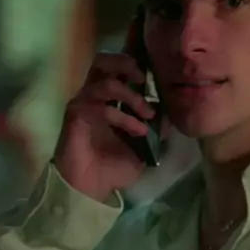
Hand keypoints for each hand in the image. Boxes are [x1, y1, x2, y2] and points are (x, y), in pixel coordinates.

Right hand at [54, 40, 155, 202]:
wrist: (91, 189)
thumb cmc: (113, 167)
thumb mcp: (144, 147)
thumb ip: (157, 129)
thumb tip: (173, 113)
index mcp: (108, 98)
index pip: (117, 67)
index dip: (135, 64)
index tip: (158, 75)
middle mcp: (93, 96)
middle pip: (103, 60)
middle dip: (126, 64)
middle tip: (144, 79)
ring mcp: (83, 104)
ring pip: (105, 82)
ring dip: (131, 96)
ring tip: (148, 114)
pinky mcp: (76, 117)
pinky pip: (100, 108)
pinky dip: (123, 117)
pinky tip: (138, 130)